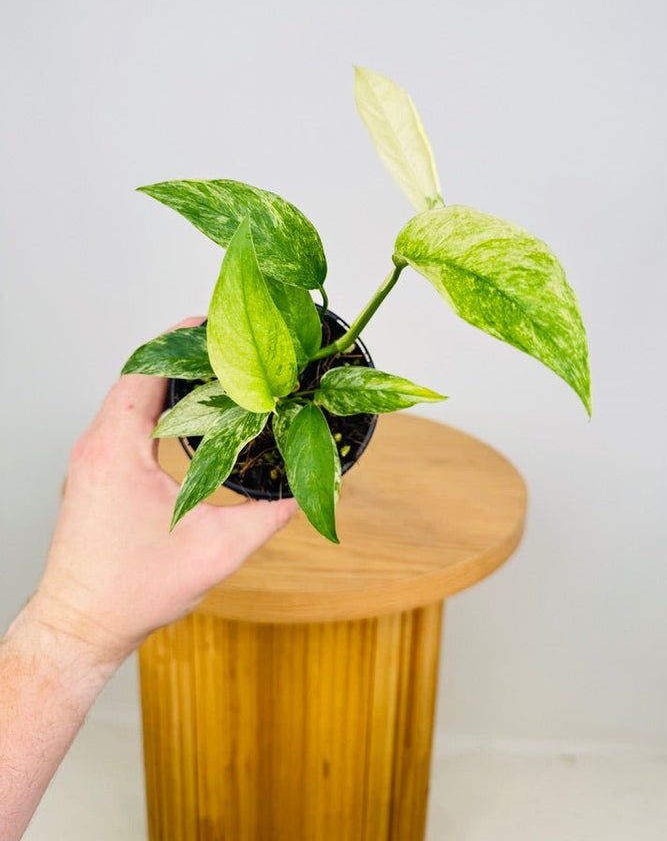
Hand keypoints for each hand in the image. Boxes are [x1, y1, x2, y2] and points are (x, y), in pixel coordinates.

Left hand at [26, 317, 296, 671]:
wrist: (80, 625)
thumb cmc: (131, 591)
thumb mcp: (215, 551)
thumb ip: (266, 517)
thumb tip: (303, 493)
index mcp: (118, 449)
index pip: (145, 369)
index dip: (182, 341)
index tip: (216, 325)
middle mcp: (96, 445)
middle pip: (136, 375)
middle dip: (182, 356)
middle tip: (228, 348)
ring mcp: (90, 458)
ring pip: (128, 397)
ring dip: (167, 381)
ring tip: (215, 375)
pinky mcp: (92, 473)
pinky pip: (123, 420)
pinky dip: (154, 407)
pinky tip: (187, 417)